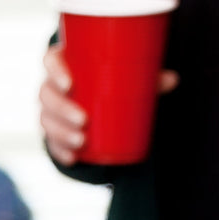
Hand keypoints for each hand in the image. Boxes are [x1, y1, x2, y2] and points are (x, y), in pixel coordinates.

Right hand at [40, 45, 178, 165]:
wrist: (96, 100)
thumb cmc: (110, 79)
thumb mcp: (127, 75)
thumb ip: (146, 77)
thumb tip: (172, 79)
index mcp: (65, 63)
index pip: (50, 61)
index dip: (55, 71)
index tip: (70, 84)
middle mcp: (52, 86)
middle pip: (46, 95)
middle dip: (62, 109)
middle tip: (84, 120)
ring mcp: (50, 110)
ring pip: (46, 120)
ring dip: (61, 133)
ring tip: (82, 141)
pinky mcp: (54, 130)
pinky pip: (52, 142)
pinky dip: (61, 151)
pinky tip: (72, 158)